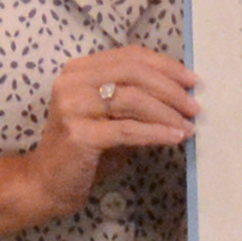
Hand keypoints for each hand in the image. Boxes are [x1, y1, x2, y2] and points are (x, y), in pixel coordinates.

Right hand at [18, 45, 194, 216]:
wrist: (47, 184)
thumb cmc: (84, 152)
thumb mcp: (113, 119)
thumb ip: (138, 102)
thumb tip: (183, 96)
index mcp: (80, 70)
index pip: (129, 56)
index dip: (165, 66)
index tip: (192, 81)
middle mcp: (72, 82)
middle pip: (133, 72)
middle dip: (171, 88)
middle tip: (194, 106)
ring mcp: (72, 106)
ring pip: (133, 99)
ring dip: (167, 112)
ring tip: (188, 126)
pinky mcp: (78, 134)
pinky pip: (127, 129)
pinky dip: (155, 132)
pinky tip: (174, 138)